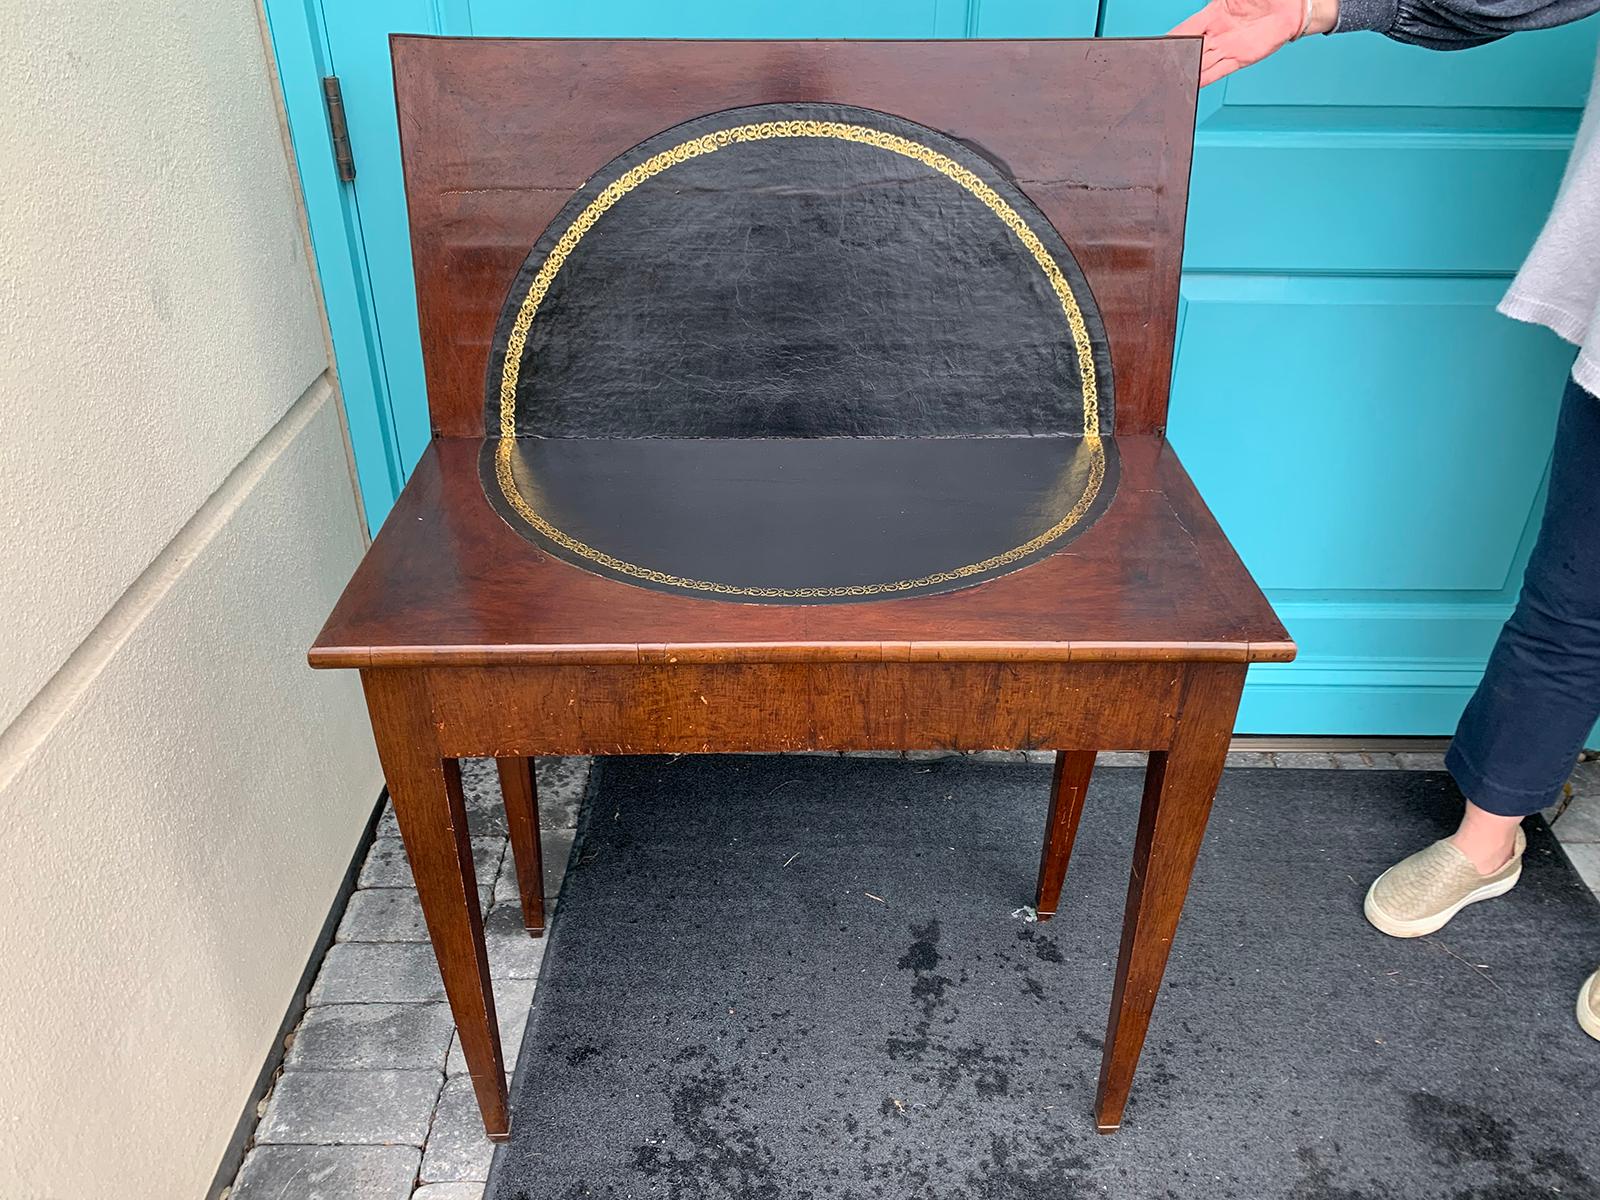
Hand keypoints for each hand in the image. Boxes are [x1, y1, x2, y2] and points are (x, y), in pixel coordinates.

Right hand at [1169, 0, 1337, 86]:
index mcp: (1213, 14)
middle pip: (1188, 50)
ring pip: (1199, 64)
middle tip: (1156, 72)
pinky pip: (1216, 73)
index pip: (1184, 29)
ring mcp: (1228, 48)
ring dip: (1185, 74)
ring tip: (1167, 83)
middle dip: (1173, 61)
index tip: (1155, 49)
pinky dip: (1202, 81)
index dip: (1170, 39)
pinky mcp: (1240, 59)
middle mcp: (1217, 34)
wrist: (1294, 7)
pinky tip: (1188, 87)